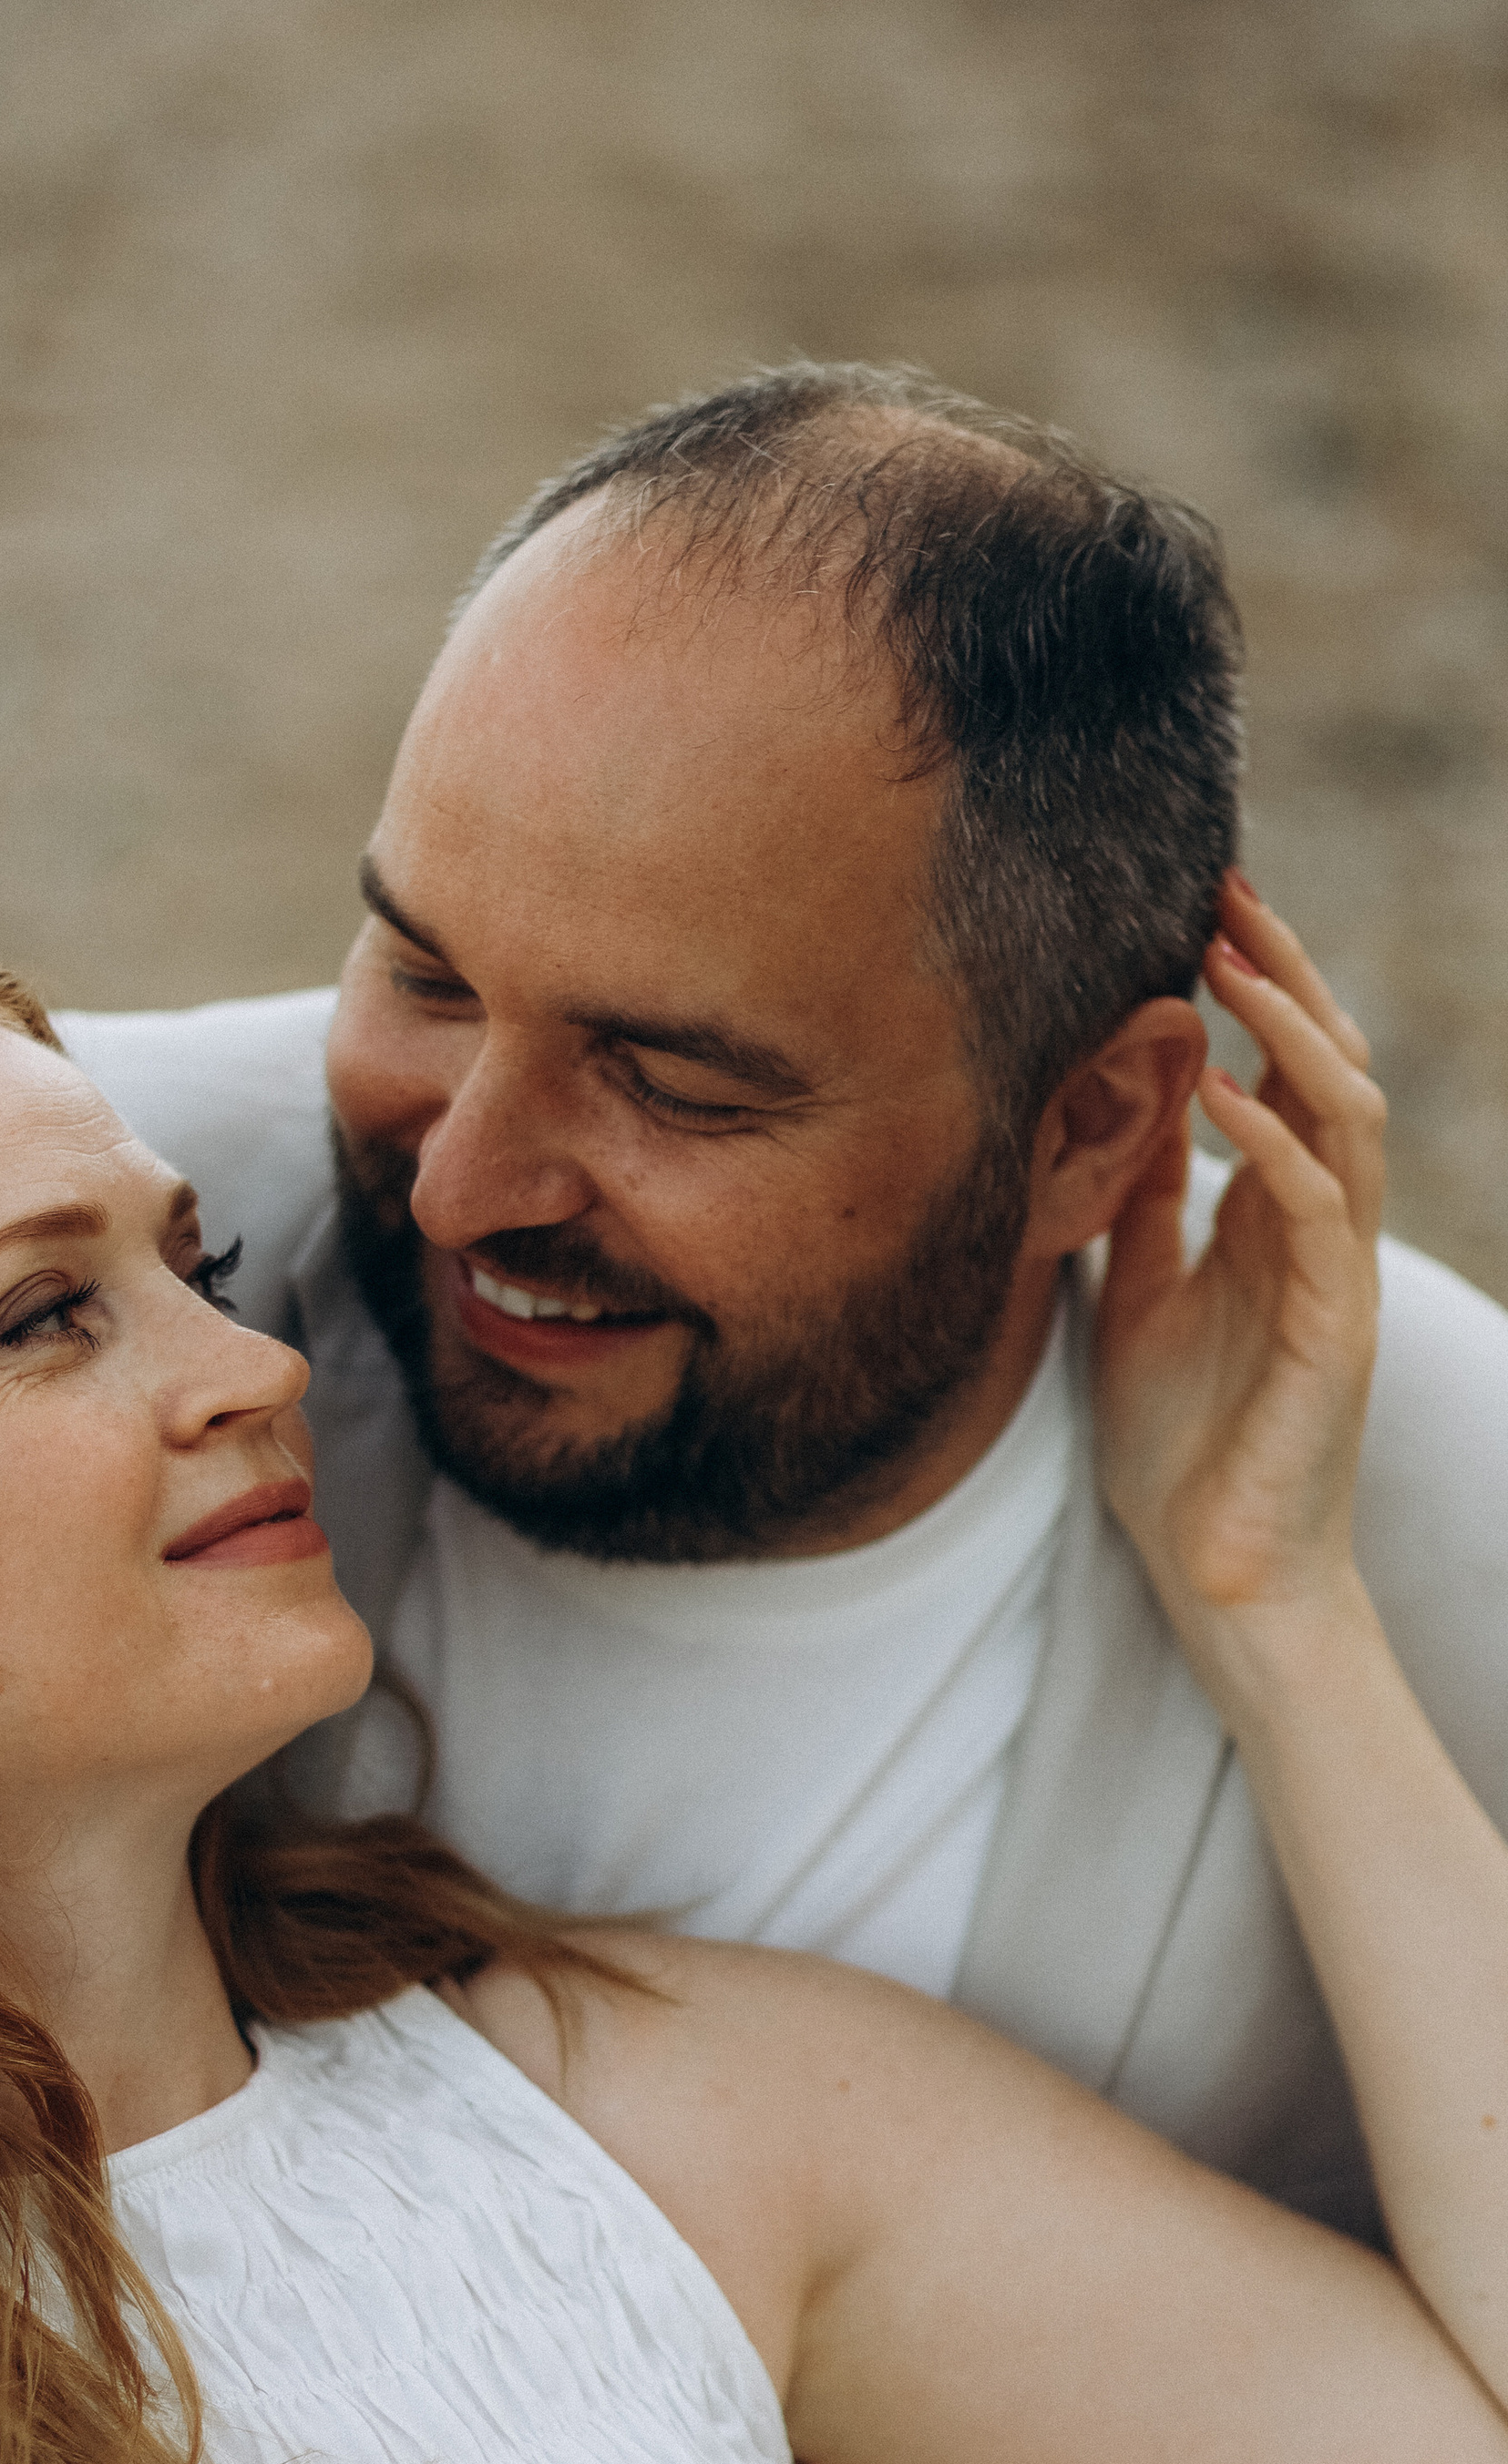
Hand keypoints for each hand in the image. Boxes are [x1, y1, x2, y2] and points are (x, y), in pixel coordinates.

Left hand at [1094, 876, 1385, 1656]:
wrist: (1217, 1574)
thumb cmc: (1180, 1446)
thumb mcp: (1135, 1293)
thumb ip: (1141, 1206)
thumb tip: (1115, 1109)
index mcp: (1272, 1217)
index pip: (1281, 1069)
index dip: (1249, 984)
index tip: (1193, 901)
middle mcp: (1317, 1230)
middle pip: (1329, 1066)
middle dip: (1283, 973)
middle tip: (1223, 889)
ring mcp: (1336, 1275)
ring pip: (1349, 1118)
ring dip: (1291, 1033)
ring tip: (1229, 961)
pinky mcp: (1335, 1330)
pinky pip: (1321, 1213)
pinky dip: (1277, 1145)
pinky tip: (1226, 1097)